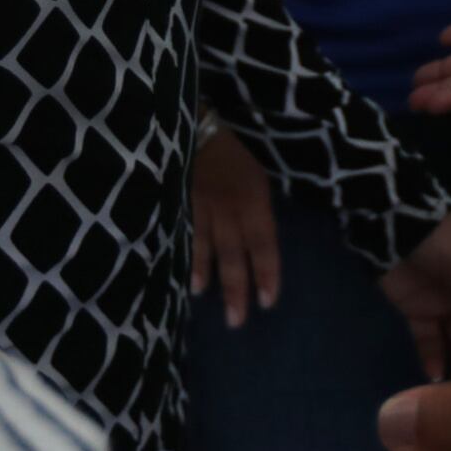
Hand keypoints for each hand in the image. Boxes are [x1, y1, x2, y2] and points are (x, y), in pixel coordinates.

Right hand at [189, 127, 280, 328]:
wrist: (199, 130)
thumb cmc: (235, 159)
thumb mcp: (257, 181)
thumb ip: (257, 214)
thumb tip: (258, 249)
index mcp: (255, 200)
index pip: (264, 244)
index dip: (267, 273)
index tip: (268, 302)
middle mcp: (230, 208)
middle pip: (235, 253)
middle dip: (237, 288)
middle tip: (236, 320)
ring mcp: (203, 207)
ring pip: (206, 247)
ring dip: (206, 273)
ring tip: (204, 296)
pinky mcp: (181, 204)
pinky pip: (185, 234)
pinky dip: (185, 256)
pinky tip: (182, 276)